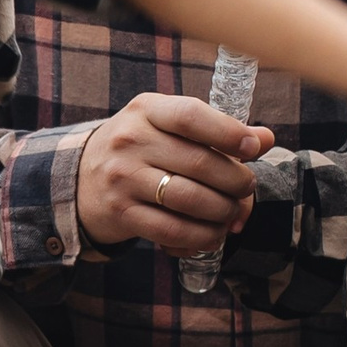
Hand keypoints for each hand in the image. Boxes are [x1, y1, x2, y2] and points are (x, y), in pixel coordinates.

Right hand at [73, 91, 274, 255]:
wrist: (81, 179)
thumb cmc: (139, 149)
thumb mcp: (167, 126)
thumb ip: (214, 130)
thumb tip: (264, 139)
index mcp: (147, 110)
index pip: (191, 116)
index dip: (229, 133)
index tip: (253, 148)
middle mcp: (131, 141)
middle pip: (200, 163)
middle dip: (236, 182)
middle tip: (246, 189)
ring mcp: (123, 179)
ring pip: (191, 200)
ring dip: (224, 212)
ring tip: (233, 213)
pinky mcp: (122, 213)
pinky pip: (173, 230)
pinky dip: (202, 236)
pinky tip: (214, 234)